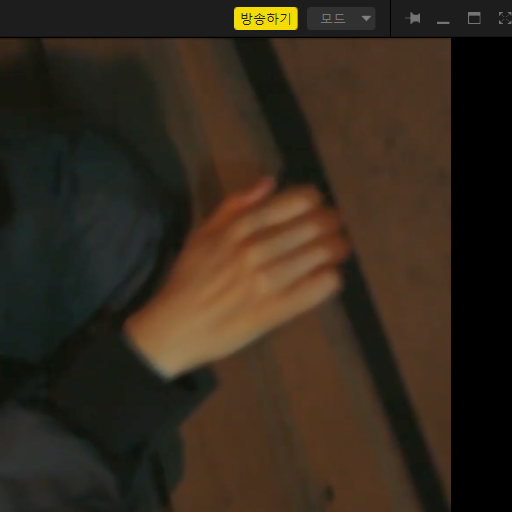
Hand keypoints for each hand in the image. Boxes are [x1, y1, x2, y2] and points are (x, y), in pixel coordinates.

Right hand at [123, 178, 350, 379]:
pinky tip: (330, 276)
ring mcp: (264, 283)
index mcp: (236, 230)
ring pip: (318, 255)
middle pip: (311, 227)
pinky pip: (315, 289)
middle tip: (335, 226)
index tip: (317, 205)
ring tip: (338, 249)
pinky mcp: (273, 311)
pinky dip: (329, 279)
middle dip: (330, 223)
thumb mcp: (201, 236)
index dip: (313, 201)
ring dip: (335, 248)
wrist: (173, 329)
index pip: (292, 203)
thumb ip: (233, 207)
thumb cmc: (186, 281)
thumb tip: (268, 182)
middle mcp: (253, 252)